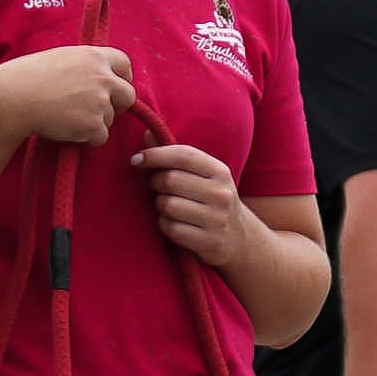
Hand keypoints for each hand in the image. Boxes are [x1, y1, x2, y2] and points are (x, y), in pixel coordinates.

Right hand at [0, 43, 135, 146]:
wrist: (11, 98)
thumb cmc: (26, 79)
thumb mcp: (60, 60)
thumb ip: (84, 67)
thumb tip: (98, 80)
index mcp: (94, 56)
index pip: (125, 64)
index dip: (122, 79)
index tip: (113, 89)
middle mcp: (103, 76)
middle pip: (128, 96)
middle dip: (116, 106)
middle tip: (94, 112)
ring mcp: (100, 101)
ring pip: (110, 119)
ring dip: (93, 124)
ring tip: (65, 119)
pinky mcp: (93, 124)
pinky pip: (100, 138)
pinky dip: (85, 139)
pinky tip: (65, 130)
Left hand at [137, 141, 249, 269]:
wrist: (240, 239)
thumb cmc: (212, 201)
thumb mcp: (203, 176)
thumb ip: (176, 156)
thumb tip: (147, 133)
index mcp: (220, 172)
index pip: (183, 155)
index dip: (155, 155)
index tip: (136, 159)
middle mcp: (221, 194)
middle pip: (171, 180)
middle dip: (155, 183)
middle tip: (157, 187)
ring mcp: (217, 219)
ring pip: (168, 205)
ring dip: (160, 206)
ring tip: (167, 206)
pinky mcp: (209, 242)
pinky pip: (171, 229)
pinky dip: (165, 225)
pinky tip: (173, 223)